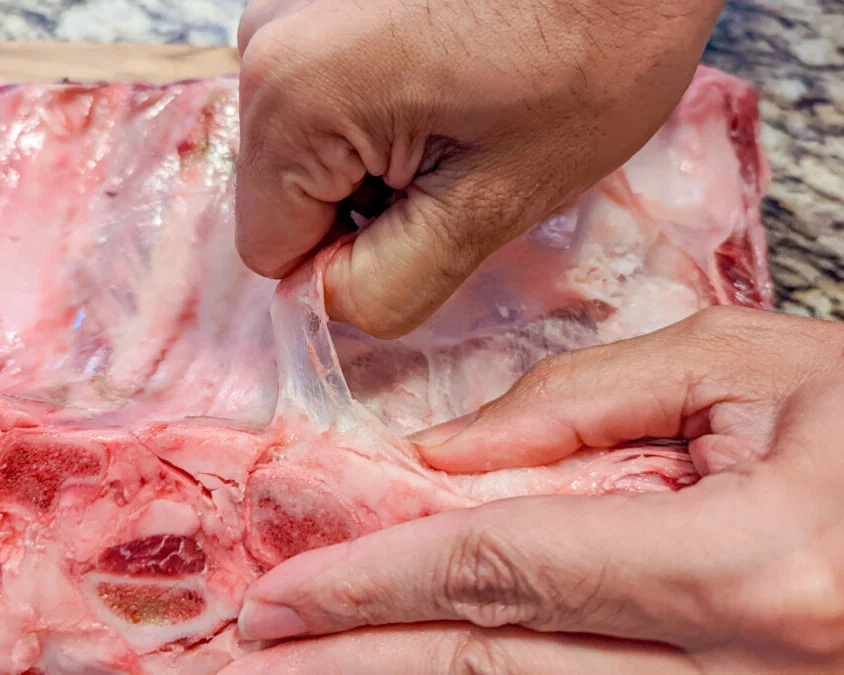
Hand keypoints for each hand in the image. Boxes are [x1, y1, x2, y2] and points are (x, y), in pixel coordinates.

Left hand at [220, 307, 843, 672]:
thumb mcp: (750, 368)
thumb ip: (586, 402)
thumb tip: (448, 454)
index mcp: (750, 569)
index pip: (500, 573)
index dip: (375, 582)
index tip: (283, 592)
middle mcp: (746, 671)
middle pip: (499, 667)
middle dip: (364, 659)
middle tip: (262, 647)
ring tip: (323, 668)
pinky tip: (441, 667)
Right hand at [235, 0, 731, 337]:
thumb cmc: (588, 53)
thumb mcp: (495, 204)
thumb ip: (388, 286)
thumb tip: (323, 304)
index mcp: (292, 99)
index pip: (272, 253)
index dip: (349, 260)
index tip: (432, 215)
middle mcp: (262, 40)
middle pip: (284, 194)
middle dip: (363, 201)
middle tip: (459, 157)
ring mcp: (285, 2)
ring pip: (305, 145)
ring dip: (372, 152)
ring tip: (459, 106)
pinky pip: (322, 93)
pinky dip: (374, 103)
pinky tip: (442, 72)